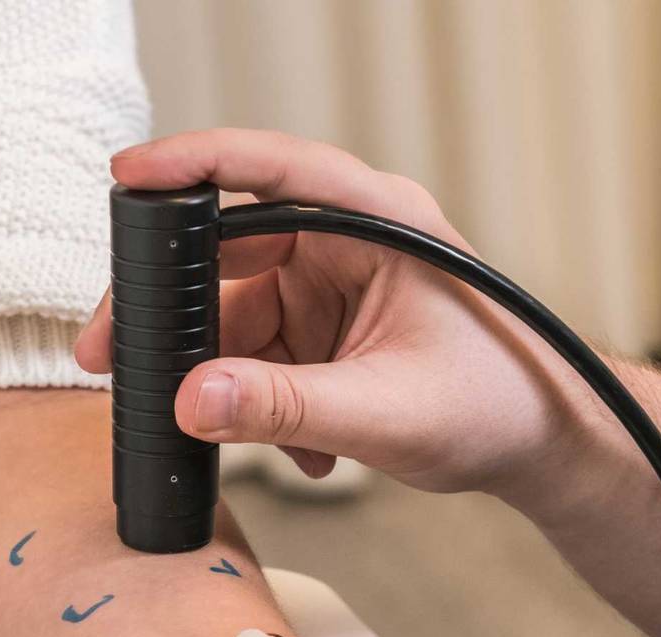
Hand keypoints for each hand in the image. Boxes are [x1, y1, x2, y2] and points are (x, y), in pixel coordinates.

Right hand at [76, 128, 601, 509]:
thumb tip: (191, 399)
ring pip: (242, 316)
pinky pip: (267, 355)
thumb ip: (283, 407)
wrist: (546, 447)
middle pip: (230, 251)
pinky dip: (267, 403)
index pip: (269, 170)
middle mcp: (352, 239)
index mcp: (379, 221)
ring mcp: (339, 283)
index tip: (126, 179)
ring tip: (276, 441)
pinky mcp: (332, 326)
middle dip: (180, 317)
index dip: (190, 165)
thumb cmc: (502, 406)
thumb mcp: (385, 412)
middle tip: (114, 356)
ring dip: (238, 384)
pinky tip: (307, 447)